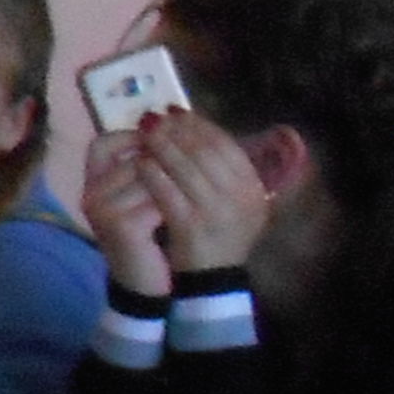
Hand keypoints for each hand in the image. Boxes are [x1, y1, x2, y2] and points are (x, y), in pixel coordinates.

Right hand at [79, 125, 178, 302]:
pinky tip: (184, 214)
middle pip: (135, 160)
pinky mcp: (120, 226)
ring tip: (190, 196)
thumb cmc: (146, 237)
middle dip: (166, 165)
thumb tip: (170, 123)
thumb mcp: (142, 199)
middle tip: (192, 175)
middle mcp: (91, 194)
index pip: (101, 144)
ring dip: (174, 186)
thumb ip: (147, 168)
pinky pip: (155, 202)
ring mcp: (102, 209)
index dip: (130, 138)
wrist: (144, 284)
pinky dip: (173, 206)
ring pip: (148, 179)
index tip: (160, 144)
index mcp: (93, 183)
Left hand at [134, 109, 278, 279]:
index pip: (227, 145)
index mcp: (254, 188)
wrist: (212, 281)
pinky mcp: (191, 225)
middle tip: (156, 118)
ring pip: (186, 167)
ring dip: (163, 145)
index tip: (178, 112)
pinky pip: (167, 191)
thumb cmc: (218, 234)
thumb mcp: (233, 200)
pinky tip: (139, 162)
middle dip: (178, 131)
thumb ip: (220, 166)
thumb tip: (190, 121)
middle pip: (206, 151)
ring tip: (145, 132)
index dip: (200, 125)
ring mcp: (217, 212)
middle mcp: (242, 197)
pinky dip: (152, 172)